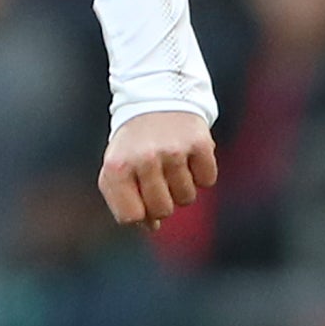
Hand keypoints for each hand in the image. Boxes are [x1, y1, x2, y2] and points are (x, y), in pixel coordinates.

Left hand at [99, 110, 217, 230]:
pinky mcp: (200, 143)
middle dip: (162, 202)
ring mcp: (173, 151)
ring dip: (182, 187)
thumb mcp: (117, 168)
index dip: (139, 214)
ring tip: (171, 164)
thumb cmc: (134, 144)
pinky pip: (208, 181)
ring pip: (187, 198)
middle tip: (158, 179)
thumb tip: (151, 227)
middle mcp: (144, 159)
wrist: (157, 98)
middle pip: (162, 210)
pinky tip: (189, 156)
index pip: (131, 216)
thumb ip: (126, 201)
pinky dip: (202, 174)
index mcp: (117, 167)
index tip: (141, 200)